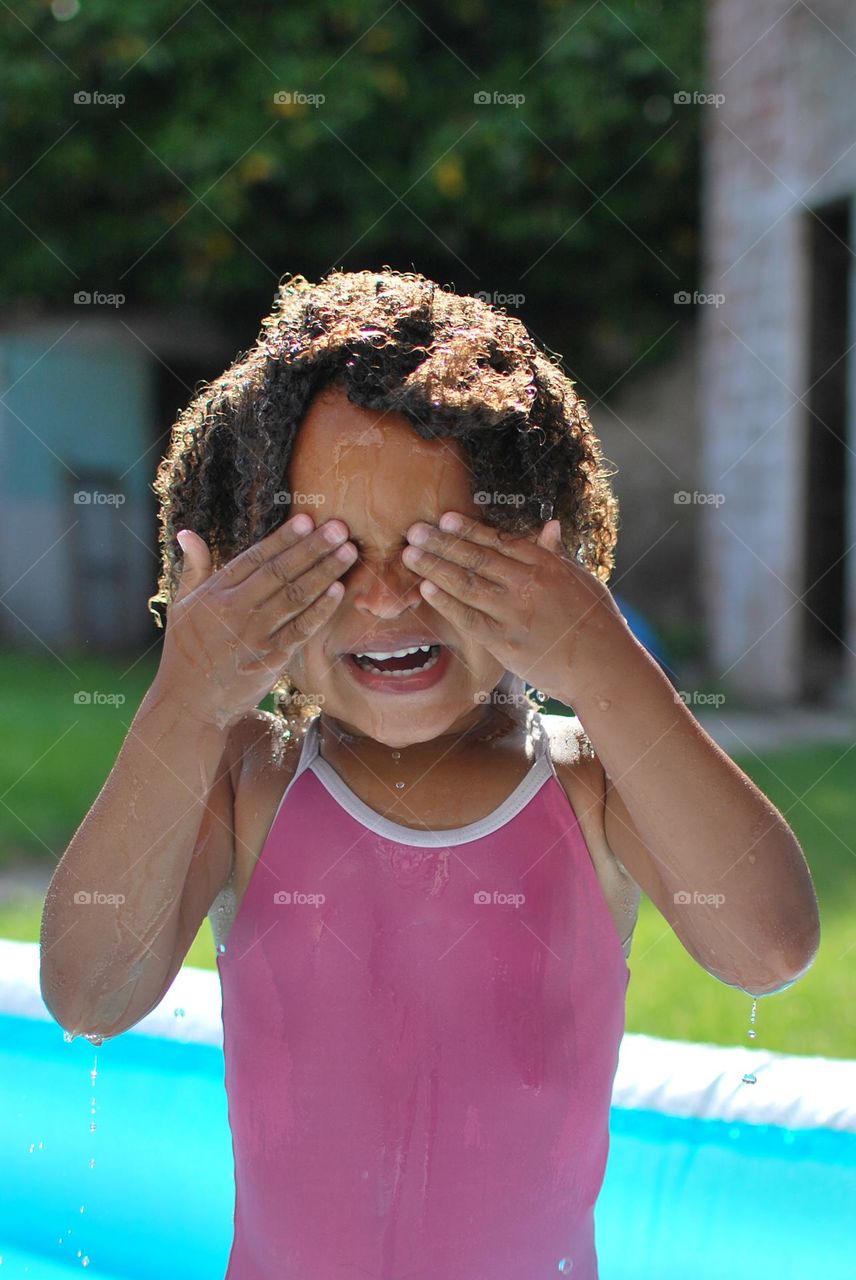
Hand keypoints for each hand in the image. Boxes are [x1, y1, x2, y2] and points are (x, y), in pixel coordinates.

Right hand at [155, 514, 355, 728]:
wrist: (189, 703)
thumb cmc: (185, 651)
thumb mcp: (180, 605)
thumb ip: (192, 567)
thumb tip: (188, 533)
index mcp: (215, 592)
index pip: (255, 557)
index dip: (284, 538)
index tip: (307, 519)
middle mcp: (236, 609)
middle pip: (280, 572)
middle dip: (312, 548)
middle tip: (340, 527)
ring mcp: (255, 634)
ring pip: (295, 596)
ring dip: (324, 572)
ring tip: (348, 551)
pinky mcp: (271, 658)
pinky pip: (301, 629)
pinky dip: (320, 609)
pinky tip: (339, 590)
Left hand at [402, 512, 626, 703]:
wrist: (606, 668)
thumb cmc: (598, 625)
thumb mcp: (582, 580)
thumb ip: (557, 555)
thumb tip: (549, 526)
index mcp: (547, 565)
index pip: (500, 541)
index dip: (469, 529)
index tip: (444, 518)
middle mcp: (528, 583)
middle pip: (476, 557)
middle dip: (441, 542)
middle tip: (414, 530)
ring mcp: (515, 612)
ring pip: (466, 583)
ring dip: (435, 567)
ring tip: (410, 555)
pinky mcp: (505, 641)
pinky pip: (468, 617)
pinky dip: (445, 602)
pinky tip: (426, 589)